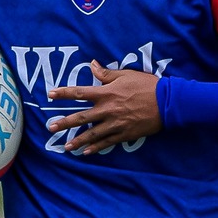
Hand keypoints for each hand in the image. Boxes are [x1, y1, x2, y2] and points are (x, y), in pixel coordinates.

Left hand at [46, 63, 162, 152]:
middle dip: (64, 123)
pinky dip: (96, 148)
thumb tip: (92, 65)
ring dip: (77, 141)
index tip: (50, 94)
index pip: (80, 92)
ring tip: (66, 147)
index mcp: (107, 93)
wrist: (167, 102)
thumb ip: (106, 73)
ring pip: (92, 134)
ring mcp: (116, 124)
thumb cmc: (147, 85)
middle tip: (50, 127)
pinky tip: (86, 152)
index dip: (63, 93)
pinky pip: (107, 142)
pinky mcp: (125, 134)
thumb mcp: (126, 75)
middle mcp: (108, 109)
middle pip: (81, 117)